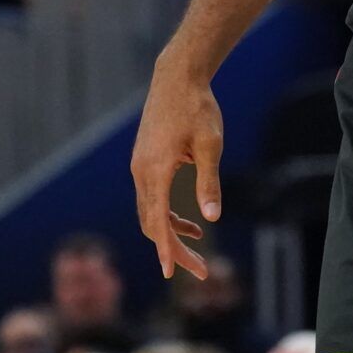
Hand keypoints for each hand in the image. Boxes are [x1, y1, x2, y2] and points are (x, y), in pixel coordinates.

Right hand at [131, 55, 223, 278]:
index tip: (171, 273)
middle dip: (174, 249)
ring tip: (197, 251)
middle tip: (200, 270)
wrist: (177, 78)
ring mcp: (140, 167)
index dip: (166, 249)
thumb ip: (209, 181)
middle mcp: (141, 172)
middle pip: (152, 223)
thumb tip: (211, 217)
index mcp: (156, 170)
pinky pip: (152, 199)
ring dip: (171, 234)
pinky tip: (191, 222)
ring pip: (150, 213)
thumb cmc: (197, 108)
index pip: (158, 221)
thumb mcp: (210, 144)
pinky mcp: (144, 162)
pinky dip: (167, 216)